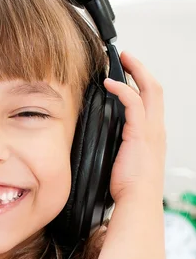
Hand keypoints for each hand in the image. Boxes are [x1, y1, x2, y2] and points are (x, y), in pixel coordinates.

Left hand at [104, 51, 165, 204]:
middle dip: (141, 69)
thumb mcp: (125, 163)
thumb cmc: (130, 189)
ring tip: (121, 60)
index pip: (152, 102)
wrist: (137, 202)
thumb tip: (103, 143)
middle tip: (126, 57)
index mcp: (153, 136)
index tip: (128, 73)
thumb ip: (119, 148)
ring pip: (149, 89)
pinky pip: (134, 102)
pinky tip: (109, 83)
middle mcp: (156, 129)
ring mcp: (150, 130)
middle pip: (155, 89)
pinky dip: (122, 88)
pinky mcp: (140, 133)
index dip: (142, 83)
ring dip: (135, 71)